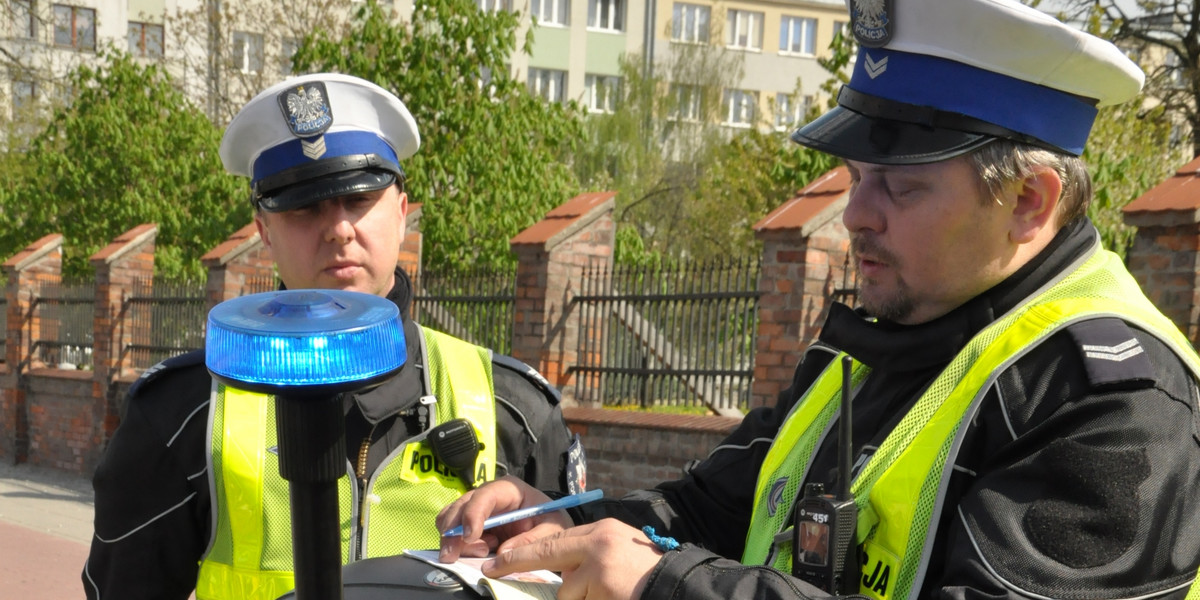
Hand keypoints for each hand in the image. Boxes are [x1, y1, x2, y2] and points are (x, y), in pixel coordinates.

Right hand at [437, 475, 571, 562]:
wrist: (548, 525)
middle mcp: (488, 494)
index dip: (473, 514)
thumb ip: (531, 539)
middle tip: (453, 556)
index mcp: (508, 489)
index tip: (469, 536)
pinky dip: (458, 546)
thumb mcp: (551, 529)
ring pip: (449, 520)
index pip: (484, 496)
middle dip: (452, 532)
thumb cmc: (551, 521)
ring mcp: (477, 508)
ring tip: (483, 552)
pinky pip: (452, 533)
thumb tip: (503, 553)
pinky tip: (482, 551)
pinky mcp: (472, 524)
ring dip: (456, 541)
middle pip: (459, 507)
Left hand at [482, 518, 662, 599]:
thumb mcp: (619, 552)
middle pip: (547, 551)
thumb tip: (560, 572)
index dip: (526, 549)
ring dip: (581, 599)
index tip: (500, 558)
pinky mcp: (601, 586)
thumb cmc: (648, 575)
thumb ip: (589, 556)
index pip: (556, 538)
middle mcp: (598, 541)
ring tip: (610, 592)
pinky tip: (612, 597)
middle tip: (491, 568)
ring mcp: (598, 565)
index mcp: (602, 530)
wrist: (679, 587)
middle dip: (516, 561)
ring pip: (567, 591)